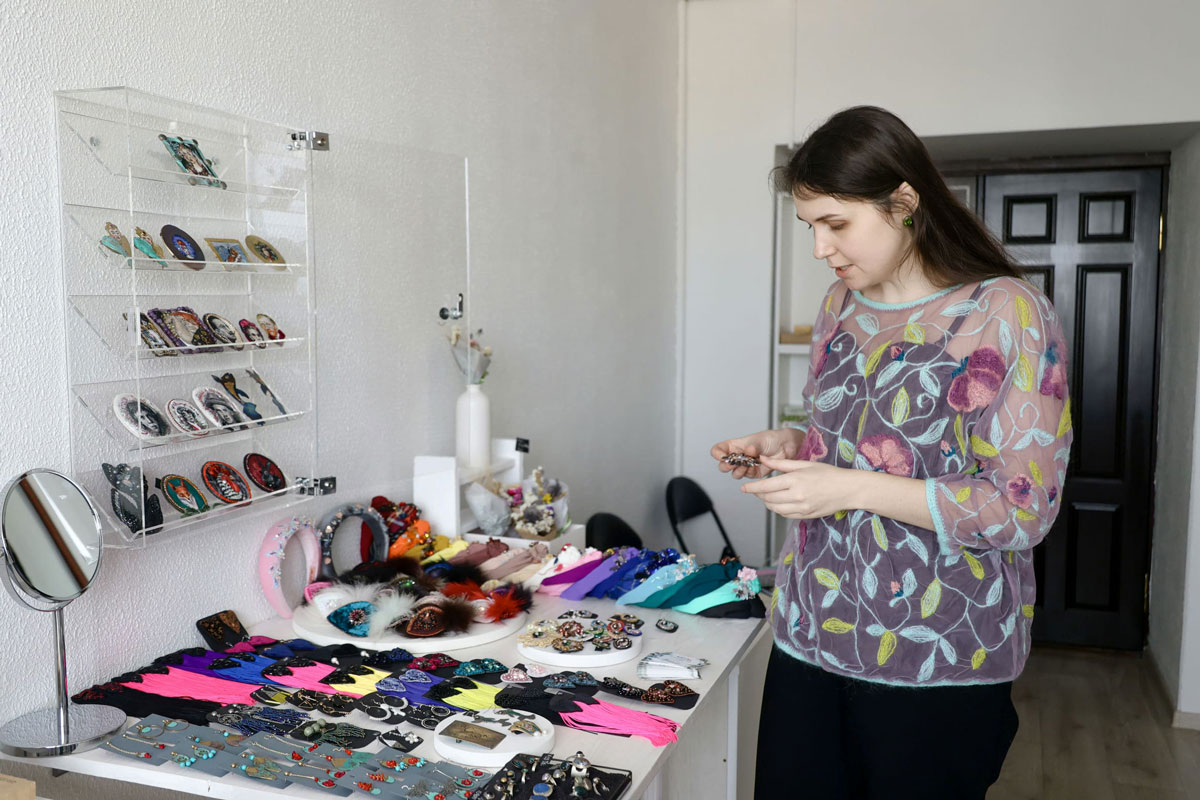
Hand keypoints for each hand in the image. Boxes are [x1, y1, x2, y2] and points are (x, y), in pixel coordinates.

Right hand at [711, 429, 802, 478]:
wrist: (785, 447)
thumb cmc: (770, 439)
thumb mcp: (759, 440)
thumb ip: (752, 446)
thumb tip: (748, 450)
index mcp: (735, 446)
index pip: (719, 450)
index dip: (717, 453)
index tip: (721, 456)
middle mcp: (738, 456)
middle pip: (723, 465)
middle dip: (726, 466)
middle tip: (733, 463)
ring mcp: (745, 466)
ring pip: (734, 473)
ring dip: (738, 471)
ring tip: (745, 465)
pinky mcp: (754, 473)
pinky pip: (747, 477)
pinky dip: (749, 473)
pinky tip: (754, 467)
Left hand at [740, 456, 858, 518]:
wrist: (848, 489)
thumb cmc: (828, 473)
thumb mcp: (804, 464)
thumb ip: (781, 463)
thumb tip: (762, 459)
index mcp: (795, 480)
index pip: (767, 486)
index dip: (753, 488)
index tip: (744, 488)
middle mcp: (797, 496)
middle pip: (769, 499)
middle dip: (759, 495)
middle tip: (755, 490)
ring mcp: (802, 507)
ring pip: (775, 509)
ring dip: (767, 503)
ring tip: (766, 496)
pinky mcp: (806, 515)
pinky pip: (786, 515)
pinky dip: (778, 510)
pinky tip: (779, 503)